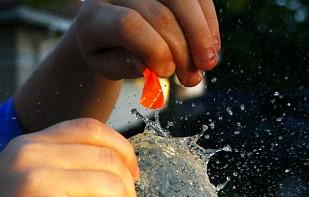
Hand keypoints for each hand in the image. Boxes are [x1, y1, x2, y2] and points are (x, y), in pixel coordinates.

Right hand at [0, 119, 138, 196]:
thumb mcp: (17, 187)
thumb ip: (55, 170)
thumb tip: (114, 170)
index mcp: (26, 147)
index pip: (91, 128)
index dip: (121, 153)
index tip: (127, 180)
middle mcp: (33, 157)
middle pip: (113, 161)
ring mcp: (43, 184)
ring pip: (118, 192)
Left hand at [74, 0, 220, 85]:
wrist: (107, 22)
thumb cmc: (106, 48)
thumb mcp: (106, 64)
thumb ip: (123, 64)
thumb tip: (150, 66)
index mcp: (96, 14)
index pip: (128, 25)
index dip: (152, 49)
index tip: (166, 73)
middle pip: (160, 14)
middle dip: (182, 50)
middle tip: (192, 78)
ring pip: (183, 0)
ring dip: (202, 34)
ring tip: (208, 63)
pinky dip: (208, 21)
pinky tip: (212, 45)